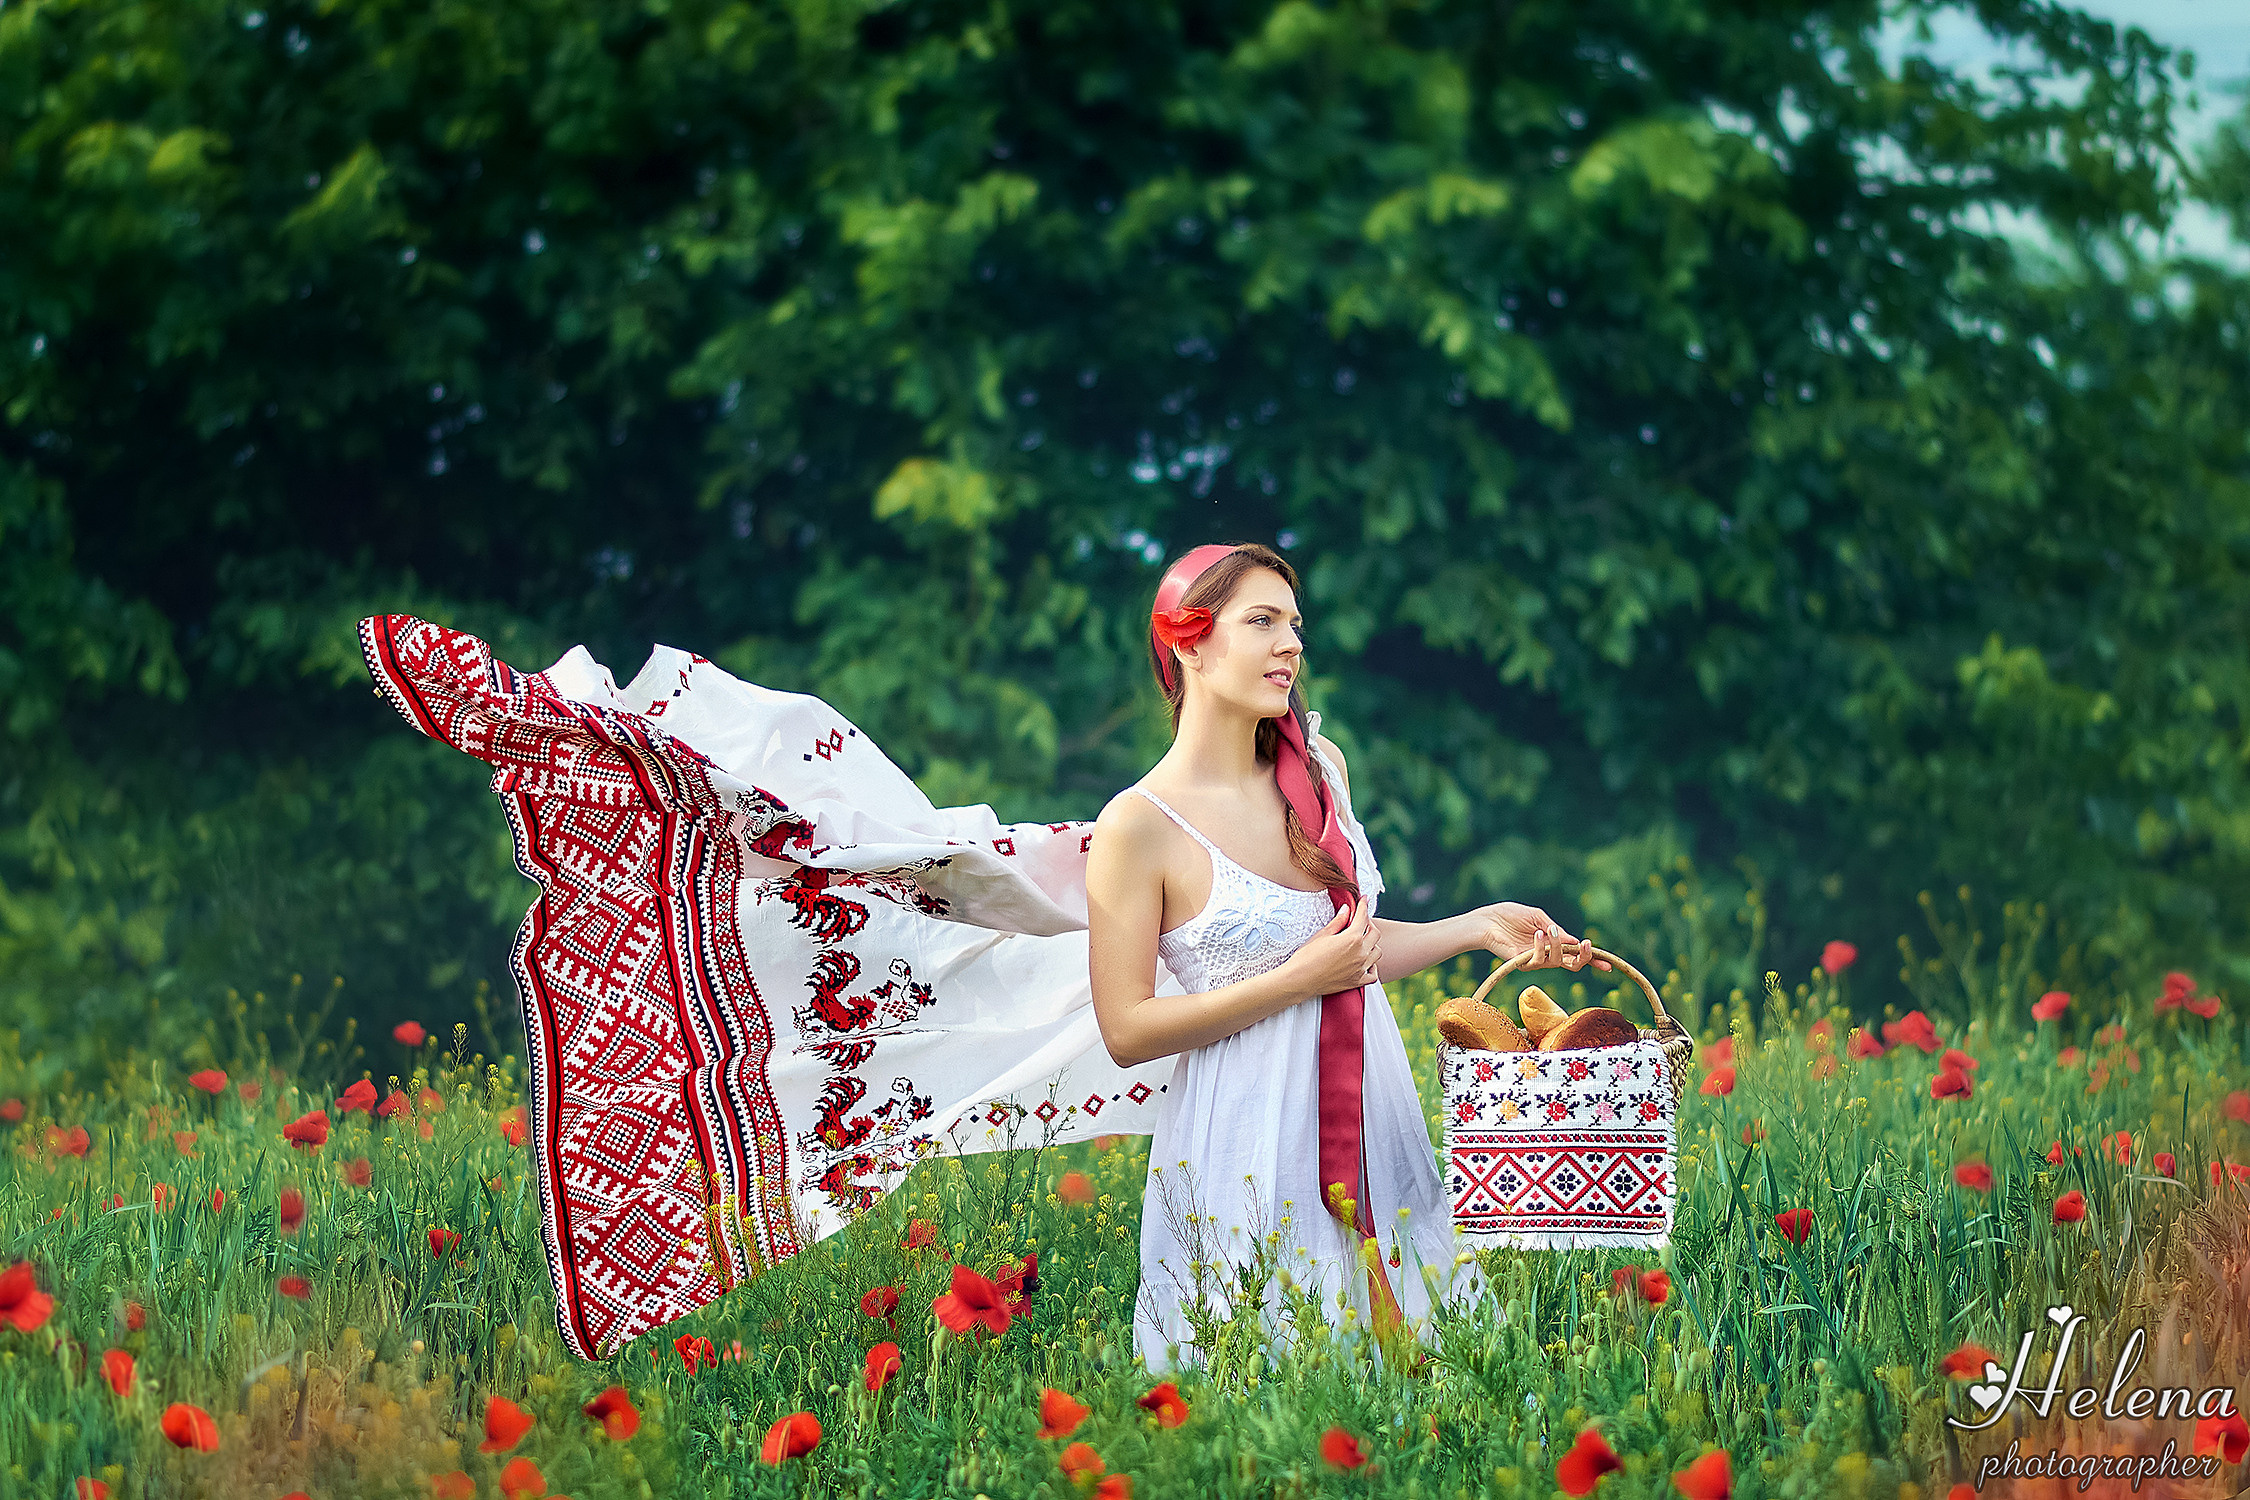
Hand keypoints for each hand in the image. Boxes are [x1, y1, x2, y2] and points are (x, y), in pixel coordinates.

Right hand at [1286, 898, 1381, 995]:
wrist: (1300, 980)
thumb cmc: (1307, 956)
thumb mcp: (1322, 935)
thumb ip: (1338, 921)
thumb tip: (1347, 909)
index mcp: (1352, 938)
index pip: (1363, 917)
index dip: (1363, 905)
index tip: (1364, 899)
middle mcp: (1360, 953)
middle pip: (1375, 934)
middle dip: (1369, 924)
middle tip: (1360, 921)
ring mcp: (1360, 968)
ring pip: (1377, 952)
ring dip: (1372, 944)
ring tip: (1362, 941)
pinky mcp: (1357, 981)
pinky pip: (1374, 974)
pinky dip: (1372, 967)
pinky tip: (1366, 962)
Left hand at [1471, 902, 1609, 974]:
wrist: (1486, 920)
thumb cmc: (1510, 916)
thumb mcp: (1538, 918)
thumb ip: (1556, 929)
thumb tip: (1575, 941)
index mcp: (1552, 943)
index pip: (1576, 955)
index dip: (1592, 960)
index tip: (1608, 965)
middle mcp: (1546, 955)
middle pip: (1573, 965)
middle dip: (1584, 957)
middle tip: (1587, 945)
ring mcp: (1535, 961)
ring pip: (1558, 961)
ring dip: (1558, 945)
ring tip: (1547, 930)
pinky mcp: (1522, 964)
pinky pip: (1538, 960)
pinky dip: (1541, 946)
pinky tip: (1536, 934)